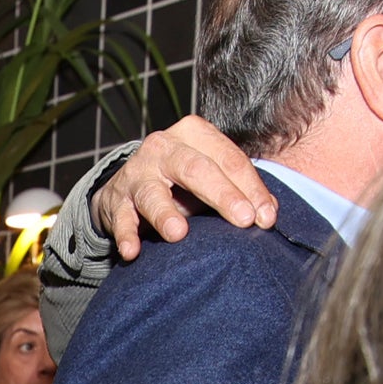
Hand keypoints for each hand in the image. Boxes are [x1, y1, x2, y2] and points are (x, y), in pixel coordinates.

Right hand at [91, 115, 276, 260]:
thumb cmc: (180, 182)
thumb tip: (267, 213)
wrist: (129, 187)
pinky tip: (132, 250)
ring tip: (178, 233)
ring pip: (152, 192)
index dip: (250, 189)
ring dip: (164, 213)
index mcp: (193, 133)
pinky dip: (126, 235)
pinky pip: (121, 219)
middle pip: (195, 169)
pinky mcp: (115, 200)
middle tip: (243, 220)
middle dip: (221, 195)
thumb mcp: (212, 177)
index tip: (266, 217)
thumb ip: (240, 190)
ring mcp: (136, 173)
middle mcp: (163, 147)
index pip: (228, 159)